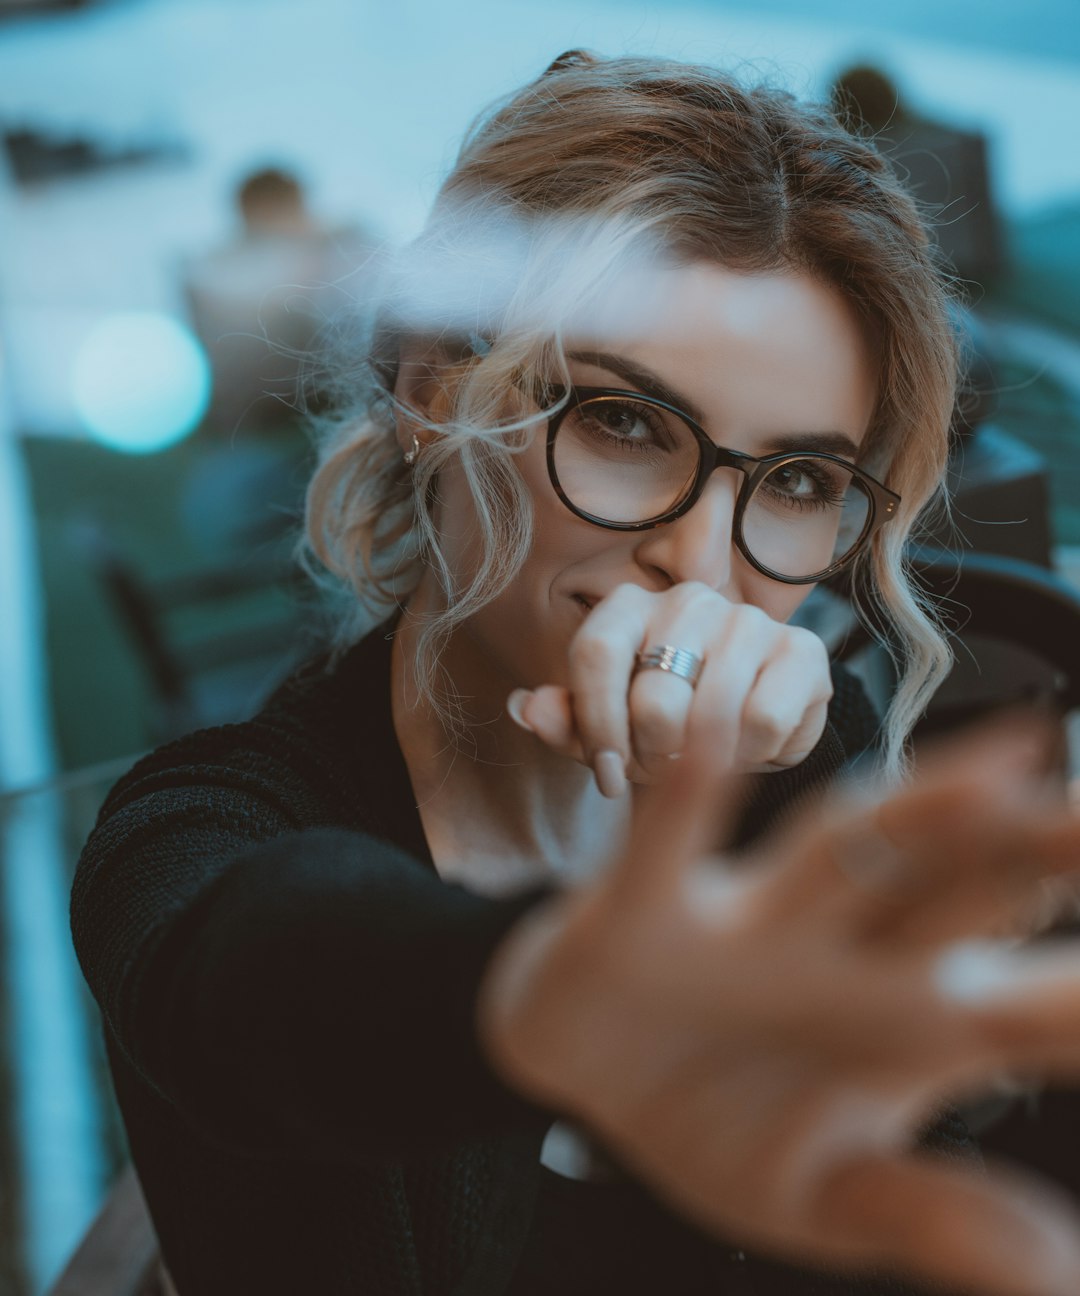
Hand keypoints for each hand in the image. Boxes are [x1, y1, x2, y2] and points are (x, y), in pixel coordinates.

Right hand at [478, 718, 1079, 1295]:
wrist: (583, 1069)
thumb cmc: (716, 1119)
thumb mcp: (822, 1194)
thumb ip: (930, 1216)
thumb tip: (1062, 1280)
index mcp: (900, 1021)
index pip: (1021, 1006)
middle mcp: (841, 951)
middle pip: (958, 891)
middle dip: (1042, 857)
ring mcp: (747, 920)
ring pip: (843, 852)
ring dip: (916, 812)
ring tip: (1002, 770)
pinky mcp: (646, 903)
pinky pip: (669, 841)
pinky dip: (689, 793)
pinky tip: (712, 732)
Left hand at [507, 582, 832, 795]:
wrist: (749, 731)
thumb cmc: (664, 728)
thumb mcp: (607, 734)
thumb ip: (565, 723)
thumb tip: (525, 707)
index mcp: (628, 606)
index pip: (594, 653)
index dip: (596, 725)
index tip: (607, 776)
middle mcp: (688, 599)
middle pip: (653, 695)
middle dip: (654, 755)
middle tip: (663, 769)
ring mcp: (748, 619)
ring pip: (711, 713)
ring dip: (704, 761)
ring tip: (702, 765)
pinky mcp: (802, 650)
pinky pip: (764, 722)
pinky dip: (753, 755)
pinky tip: (748, 750)